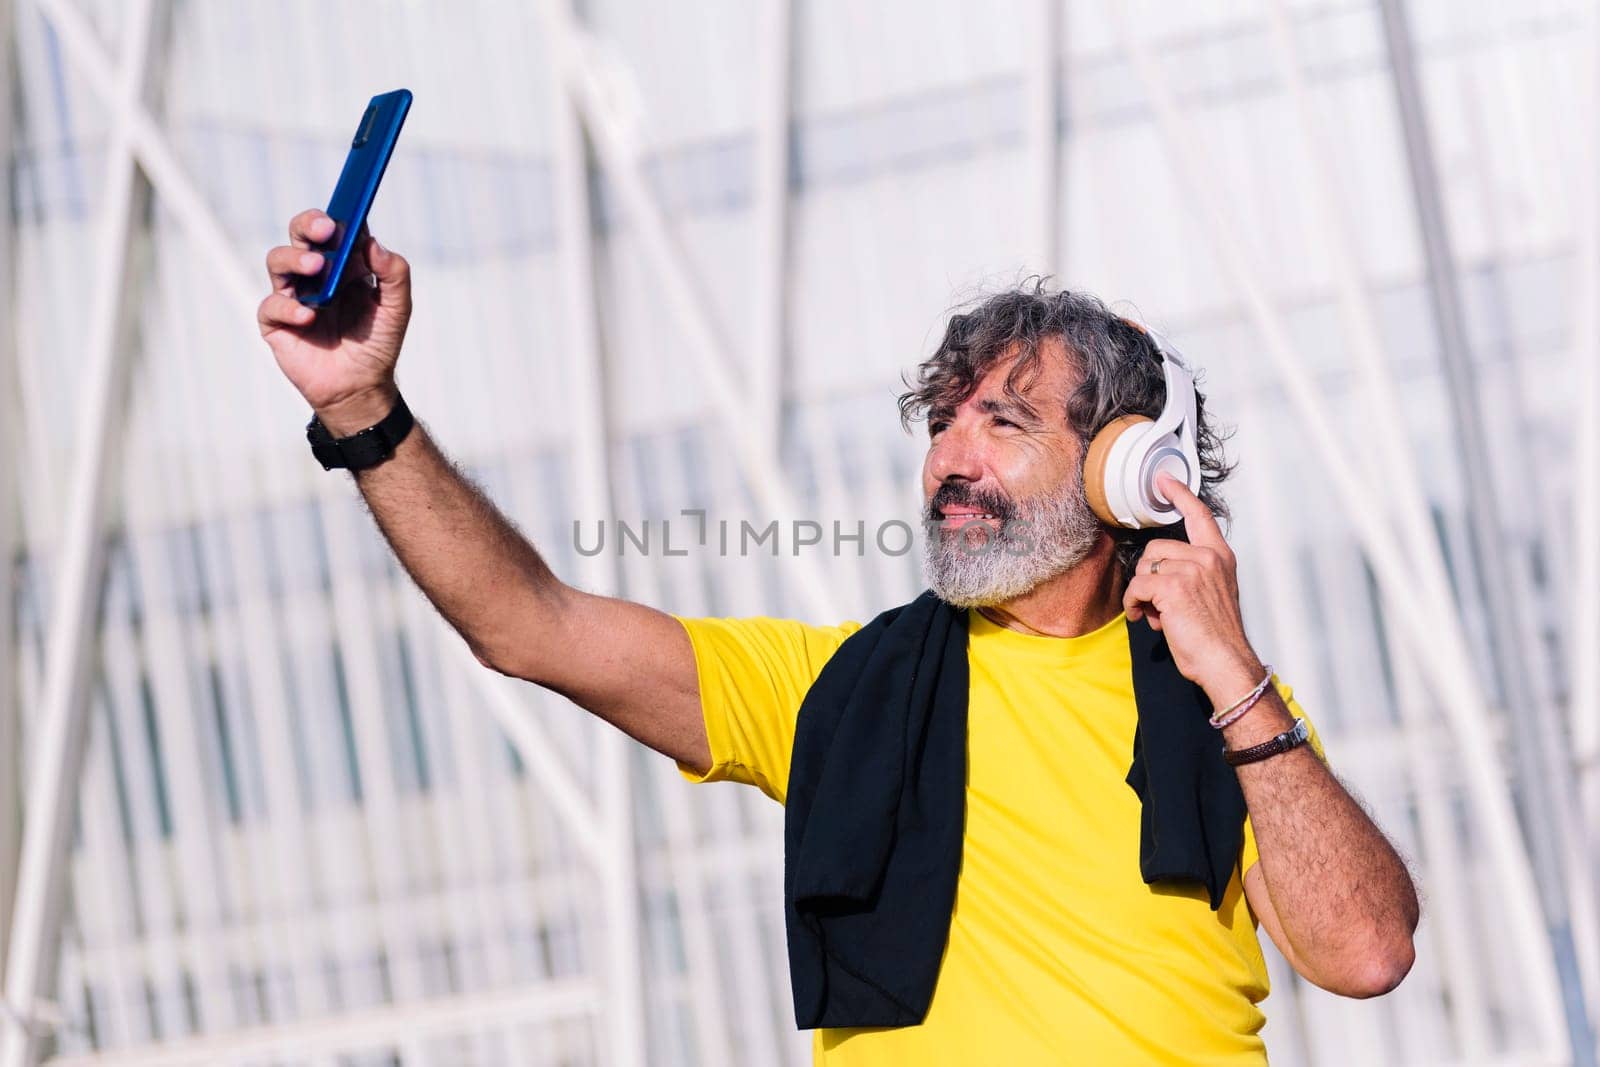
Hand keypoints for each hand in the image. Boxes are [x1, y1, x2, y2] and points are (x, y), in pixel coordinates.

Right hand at [257, 209, 411, 433]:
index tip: (348, 205)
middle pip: (301, 235)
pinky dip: (289, 307)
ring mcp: (294, 295)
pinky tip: (308, 315)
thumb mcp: (397, 310)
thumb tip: (374, 244)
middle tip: (325, 230)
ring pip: (278, 261)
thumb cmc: (377, 345)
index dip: (339, 215)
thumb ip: (394, 276)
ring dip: (296, 259)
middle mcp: (315, 275)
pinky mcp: (276, 322)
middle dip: (309, 225)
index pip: (336, 229)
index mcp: (344, 265)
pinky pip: (272, 305)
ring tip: (316, 268)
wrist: (360, 388)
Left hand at [1123, 472, 1263, 702]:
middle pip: (1156, 547)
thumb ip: (1193, 576)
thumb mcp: (1213, 595)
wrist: (1225, 663)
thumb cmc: (1217, 637)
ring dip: (1142, 593)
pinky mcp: (1173, 585)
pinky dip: (1134, 604)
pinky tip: (1144, 619)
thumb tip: (1159, 575)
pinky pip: (1136, 586)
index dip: (1180, 494)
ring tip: (1157, 614)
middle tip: (1161, 604)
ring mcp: (1192, 569)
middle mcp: (1208, 558)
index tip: (1164, 480)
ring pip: (1144, 566)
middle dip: (1149, 575)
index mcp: (1220, 558)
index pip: (1199, 516)